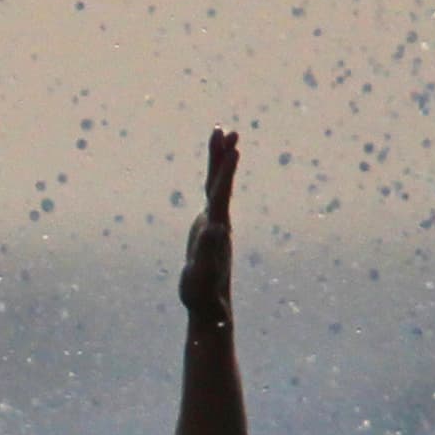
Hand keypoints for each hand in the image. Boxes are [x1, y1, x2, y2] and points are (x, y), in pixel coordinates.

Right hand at [178, 129, 237, 331]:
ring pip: (216, 185)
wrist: (209, 303)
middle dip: (223, 156)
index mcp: (217, 227)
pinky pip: (210, 193)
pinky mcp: (207, 225)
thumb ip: (208, 253)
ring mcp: (213, 221)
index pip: (221, 193)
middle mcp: (219, 220)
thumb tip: (215, 229)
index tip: (233, 149)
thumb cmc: (203, 292)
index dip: (226, 171)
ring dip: (219, 160)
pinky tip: (214, 169)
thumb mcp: (201, 274)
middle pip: (220, 182)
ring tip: (222, 135)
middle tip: (228, 131)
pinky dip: (213, 176)